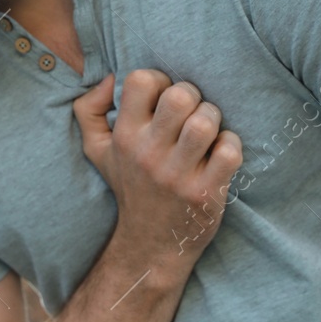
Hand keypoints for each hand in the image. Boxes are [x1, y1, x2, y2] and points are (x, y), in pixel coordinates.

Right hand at [73, 70, 241, 269]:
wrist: (150, 243)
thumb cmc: (130, 185)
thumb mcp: (97, 150)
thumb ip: (89, 109)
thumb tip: (109, 78)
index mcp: (124, 137)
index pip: (141, 81)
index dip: (159, 80)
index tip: (163, 99)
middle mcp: (148, 155)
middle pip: (180, 96)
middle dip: (193, 97)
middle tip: (191, 113)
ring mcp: (178, 176)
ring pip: (205, 122)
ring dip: (213, 119)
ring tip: (207, 132)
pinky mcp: (205, 193)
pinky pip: (229, 152)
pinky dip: (231, 146)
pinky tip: (220, 154)